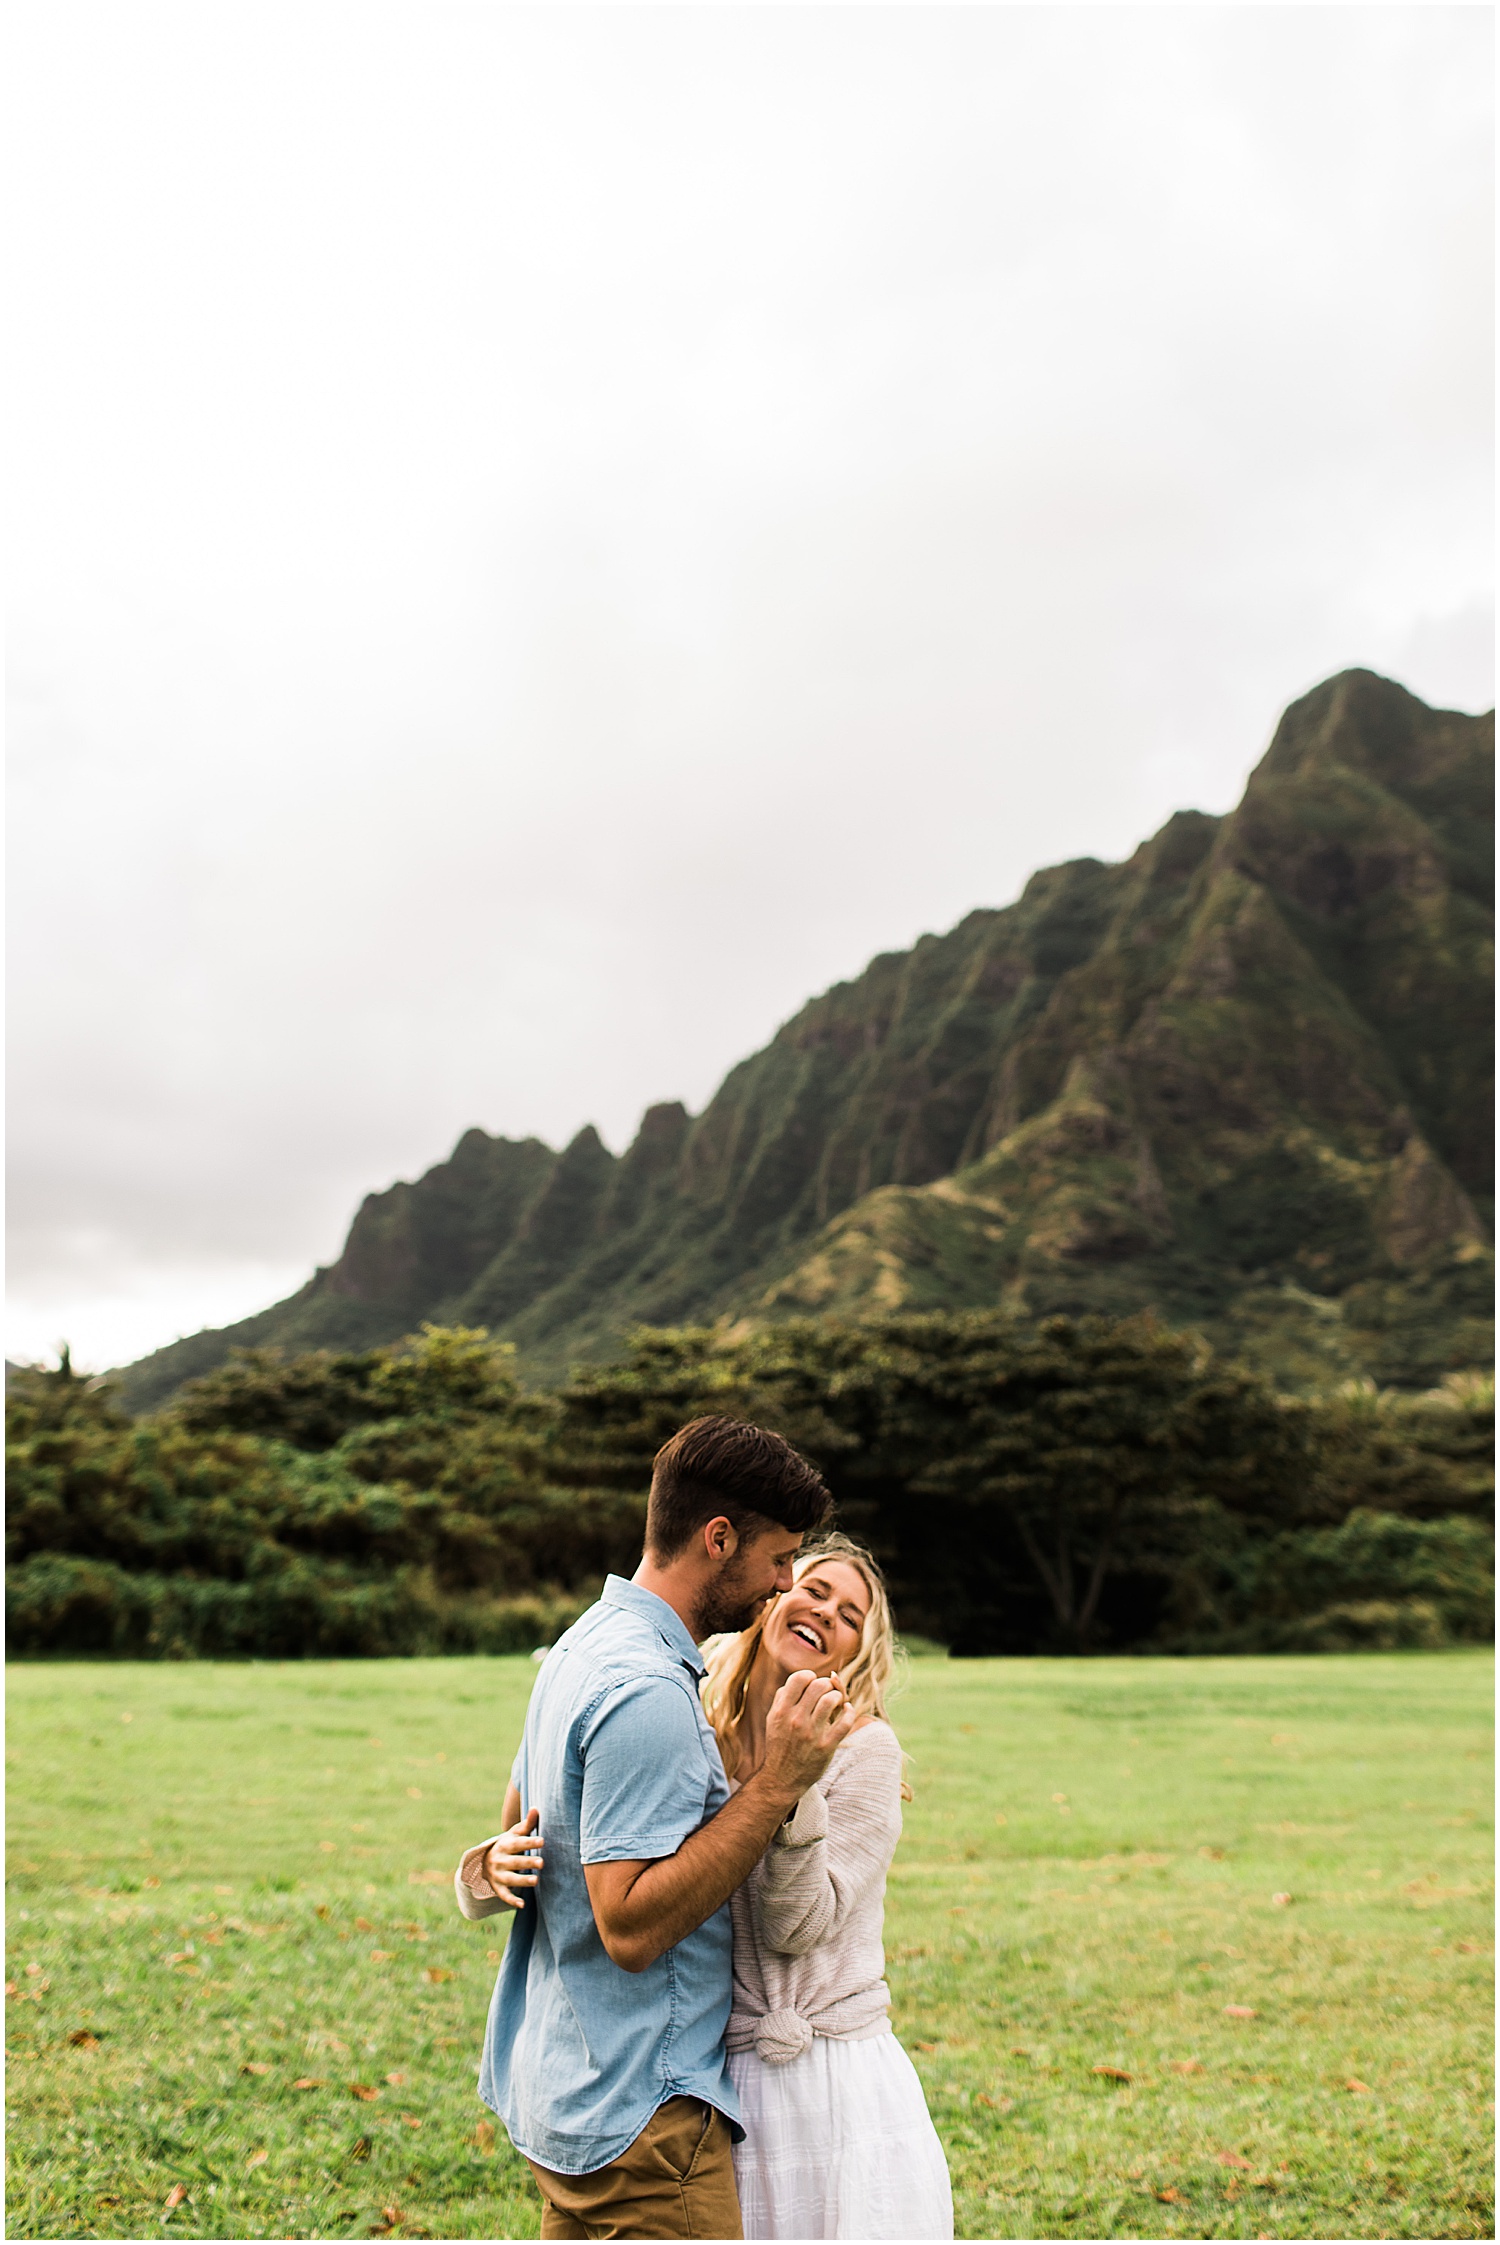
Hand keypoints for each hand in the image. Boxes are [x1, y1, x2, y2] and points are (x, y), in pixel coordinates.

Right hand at [480, 1807, 543, 1908]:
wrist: (483, 1862)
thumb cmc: (506, 1845)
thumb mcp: (513, 1834)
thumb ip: (526, 1824)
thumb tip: (536, 1808)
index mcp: (504, 1845)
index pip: (518, 1843)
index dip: (530, 1841)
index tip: (542, 1840)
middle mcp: (500, 1860)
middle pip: (515, 1861)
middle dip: (528, 1862)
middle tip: (542, 1862)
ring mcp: (498, 1875)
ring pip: (510, 1878)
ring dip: (522, 1880)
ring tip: (536, 1880)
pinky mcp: (498, 1888)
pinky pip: (505, 1895)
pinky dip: (512, 1900)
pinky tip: (522, 1904)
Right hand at [760, 1669, 857, 1800]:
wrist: (781, 1778)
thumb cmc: (780, 1744)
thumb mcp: (773, 1719)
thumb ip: (783, 1697)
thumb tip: (804, 1678)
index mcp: (781, 1711)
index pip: (799, 1678)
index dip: (809, 1676)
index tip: (812, 1683)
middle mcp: (795, 1720)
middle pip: (818, 1686)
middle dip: (827, 1685)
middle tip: (828, 1691)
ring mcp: (812, 1734)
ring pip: (831, 1700)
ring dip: (837, 1696)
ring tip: (836, 1701)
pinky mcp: (826, 1746)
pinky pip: (845, 1722)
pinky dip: (850, 1711)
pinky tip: (848, 1709)